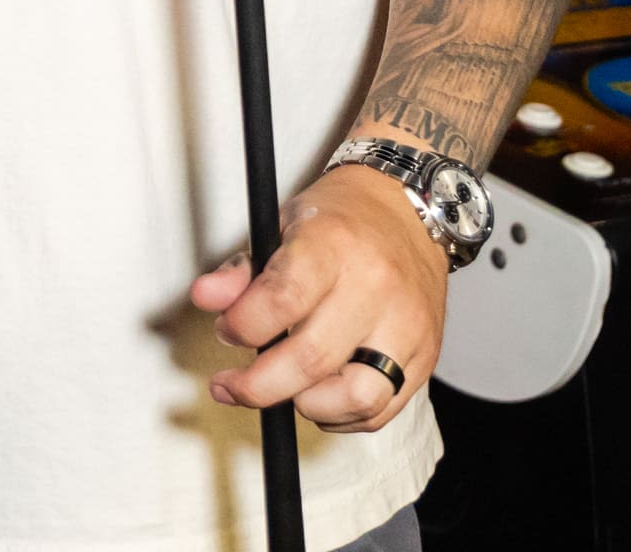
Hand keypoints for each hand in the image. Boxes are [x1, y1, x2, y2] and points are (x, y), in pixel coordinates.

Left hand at [191, 163, 448, 433]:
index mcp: (334, 245)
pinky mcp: (425, 358)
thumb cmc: (340, 220)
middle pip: (312, 360)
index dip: (243, 326)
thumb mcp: (281, 226)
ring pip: (356, 398)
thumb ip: (242, 269)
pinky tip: (316, 394)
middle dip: (258, 386)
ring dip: (306, 406)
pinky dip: (340, 415)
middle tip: (232, 385)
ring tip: (283, 389)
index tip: (227, 331)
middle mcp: (376, 289)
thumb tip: (205, 298)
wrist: (409, 213)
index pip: (283, 299)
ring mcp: (406, 327)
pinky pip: (381, 410)